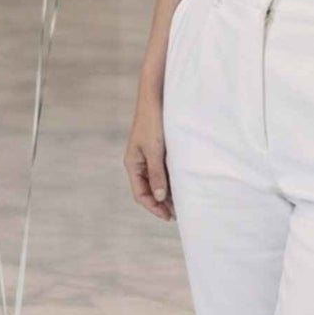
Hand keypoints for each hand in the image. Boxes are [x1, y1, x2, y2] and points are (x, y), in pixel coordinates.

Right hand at [124, 99, 174, 221]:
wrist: (154, 98)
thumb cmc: (152, 122)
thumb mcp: (154, 150)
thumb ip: (156, 174)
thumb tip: (160, 198)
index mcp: (132, 164)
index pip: (141, 194)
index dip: (154, 207)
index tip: (169, 216)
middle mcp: (138, 163)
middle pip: (148, 190)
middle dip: (161, 203)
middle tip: (178, 214)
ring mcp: (147, 157)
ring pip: (156, 182)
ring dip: (166, 193)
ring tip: (181, 203)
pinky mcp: (157, 150)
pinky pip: (162, 171)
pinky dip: (170, 180)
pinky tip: (180, 186)